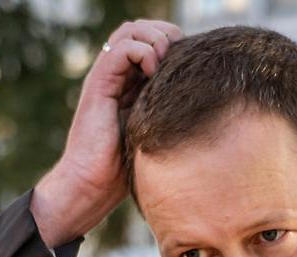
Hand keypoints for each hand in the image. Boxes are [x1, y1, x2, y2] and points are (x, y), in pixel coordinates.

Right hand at [31, 19, 183, 248]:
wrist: (92, 187)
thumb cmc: (125, 172)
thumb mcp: (158, 136)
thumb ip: (170, 114)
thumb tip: (205, 103)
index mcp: (130, 84)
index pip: (151, 41)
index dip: (173, 42)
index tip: (190, 63)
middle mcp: (116, 77)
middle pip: (140, 28)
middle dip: (166, 33)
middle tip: (180, 56)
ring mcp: (105, 79)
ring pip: (130, 31)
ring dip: (155, 38)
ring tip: (166, 61)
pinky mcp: (98, 86)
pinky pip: (120, 49)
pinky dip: (142, 52)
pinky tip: (154, 73)